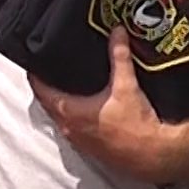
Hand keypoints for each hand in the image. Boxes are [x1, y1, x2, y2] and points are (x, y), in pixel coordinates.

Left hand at [30, 27, 182, 185]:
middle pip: (47, 103)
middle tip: (49, 67)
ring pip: (59, 117)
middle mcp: (68, 128)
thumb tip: (117, 32)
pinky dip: (73, 115)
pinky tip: (85, 106)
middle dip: (47, 86)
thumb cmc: (137, 126)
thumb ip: (119, 56)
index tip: (34, 60)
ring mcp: (78, 140)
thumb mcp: (126, 85)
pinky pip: (73, 127)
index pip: (40, 90)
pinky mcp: (90, 148)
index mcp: (69, 112)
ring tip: (65, 83)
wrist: (154, 156)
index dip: (35, 74)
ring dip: (59, 102)